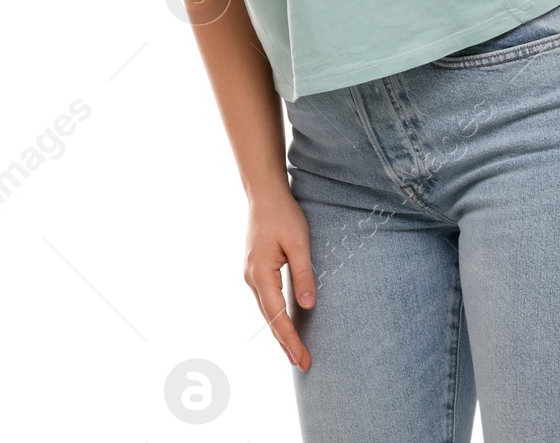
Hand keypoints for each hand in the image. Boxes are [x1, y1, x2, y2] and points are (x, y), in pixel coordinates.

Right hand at [244, 187, 315, 370]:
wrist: (264, 193)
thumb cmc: (283, 215)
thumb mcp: (300, 244)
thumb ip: (304, 275)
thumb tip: (307, 306)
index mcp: (260, 273)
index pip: (277, 316)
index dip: (291, 339)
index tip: (302, 360)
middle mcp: (251, 277)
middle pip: (269, 318)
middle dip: (285, 342)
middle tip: (302, 365)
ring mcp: (251, 273)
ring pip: (266, 310)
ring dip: (280, 331)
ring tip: (295, 352)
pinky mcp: (256, 269)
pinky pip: (266, 300)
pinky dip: (276, 316)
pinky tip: (284, 324)